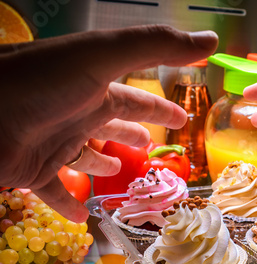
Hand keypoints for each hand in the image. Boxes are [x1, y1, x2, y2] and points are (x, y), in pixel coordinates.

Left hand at [0, 26, 217, 221]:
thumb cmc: (43, 84)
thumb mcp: (104, 57)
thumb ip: (155, 47)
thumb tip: (210, 41)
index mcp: (95, 89)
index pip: (136, 99)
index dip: (160, 109)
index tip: (181, 119)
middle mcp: (76, 115)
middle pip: (112, 126)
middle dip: (133, 135)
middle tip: (150, 147)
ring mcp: (54, 144)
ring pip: (86, 158)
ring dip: (103, 165)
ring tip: (120, 175)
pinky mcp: (35, 172)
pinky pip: (58, 192)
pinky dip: (72, 206)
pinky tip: (86, 218)